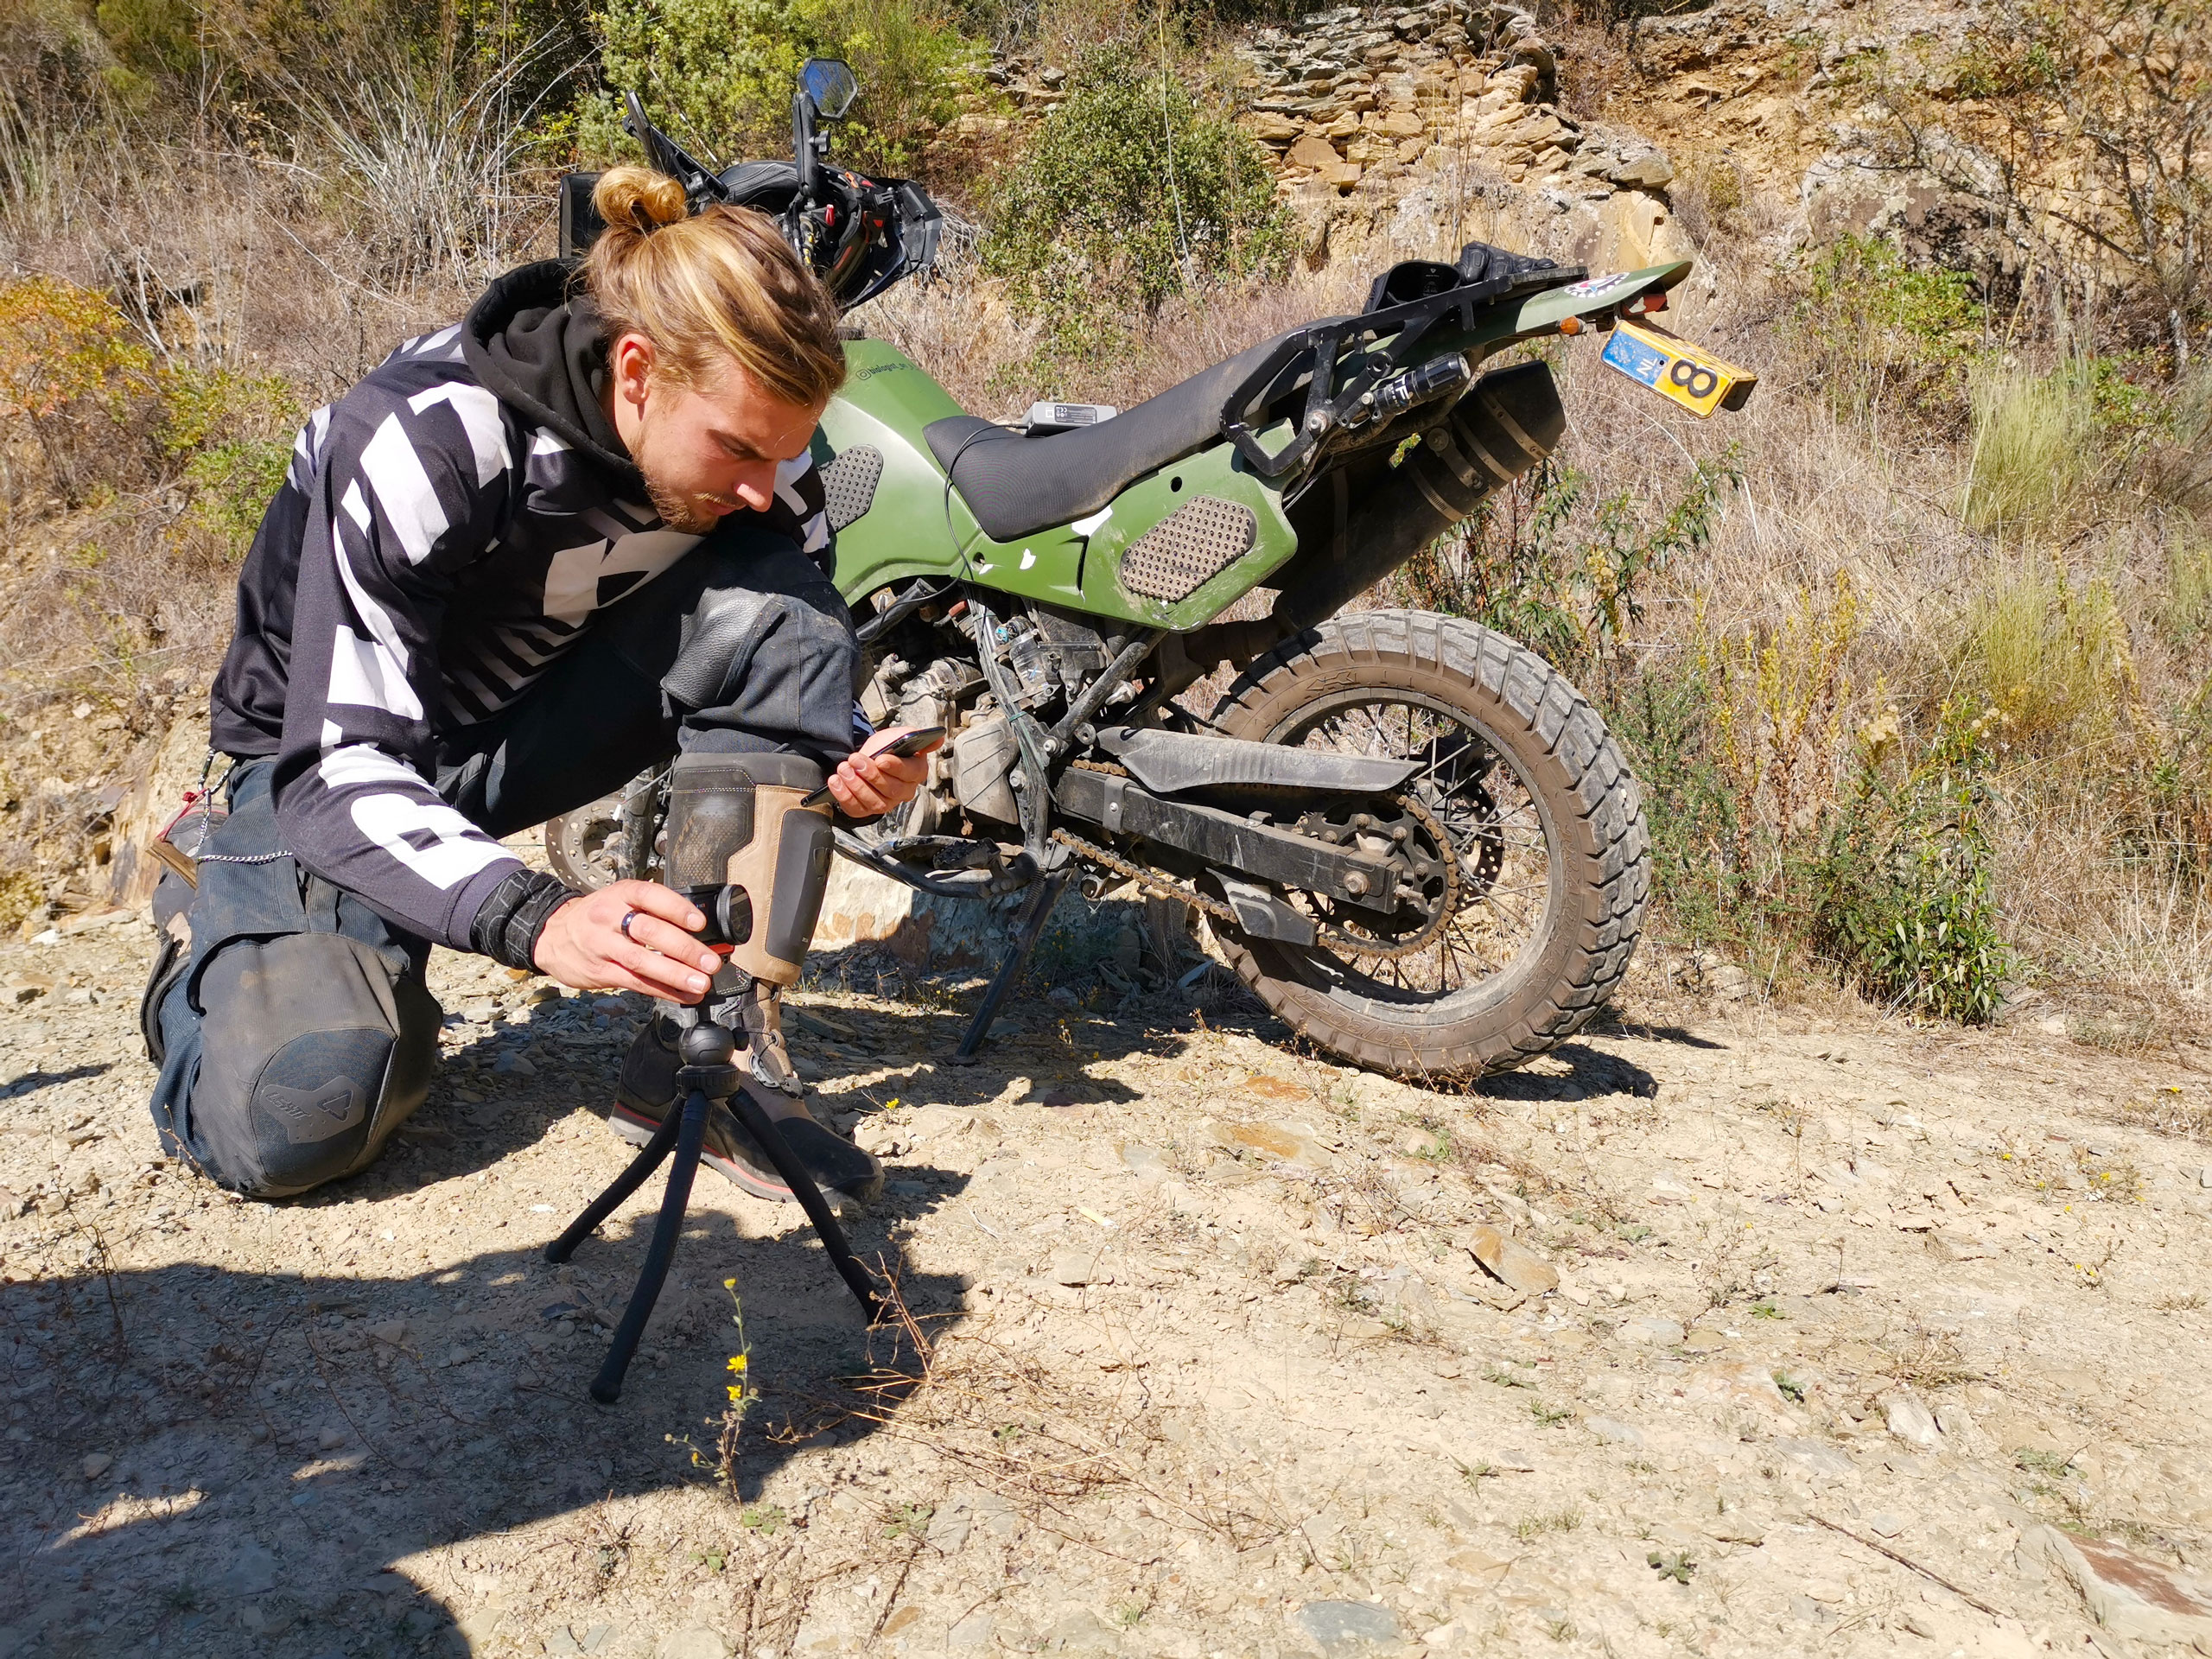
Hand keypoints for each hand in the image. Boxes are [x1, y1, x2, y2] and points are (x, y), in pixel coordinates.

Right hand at [531, 880, 721, 1003]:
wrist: (552, 934)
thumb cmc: (596, 916)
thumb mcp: (619, 900)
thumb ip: (652, 912)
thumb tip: (697, 931)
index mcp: (621, 894)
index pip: (650, 897)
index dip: (676, 909)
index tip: (699, 923)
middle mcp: (610, 917)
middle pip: (649, 932)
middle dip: (684, 948)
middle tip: (710, 961)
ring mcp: (603, 946)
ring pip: (642, 961)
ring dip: (676, 974)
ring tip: (701, 982)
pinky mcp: (600, 971)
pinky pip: (636, 982)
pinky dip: (663, 990)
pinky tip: (683, 995)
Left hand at [825, 725, 943, 817]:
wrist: (868, 757)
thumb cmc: (887, 748)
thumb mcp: (901, 736)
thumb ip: (918, 736)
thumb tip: (939, 737)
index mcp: (916, 772)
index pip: (909, 773)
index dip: (894, 767)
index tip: (880, 758)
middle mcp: (904, 791)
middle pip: (891, 789)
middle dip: (871, 774)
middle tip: (855, 760)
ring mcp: (886, 803)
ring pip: (874, 802)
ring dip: (856, 786)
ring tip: (844, 769)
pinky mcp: (866, 810)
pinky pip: (857, 809)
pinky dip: (844, 796)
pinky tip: (836, 781)